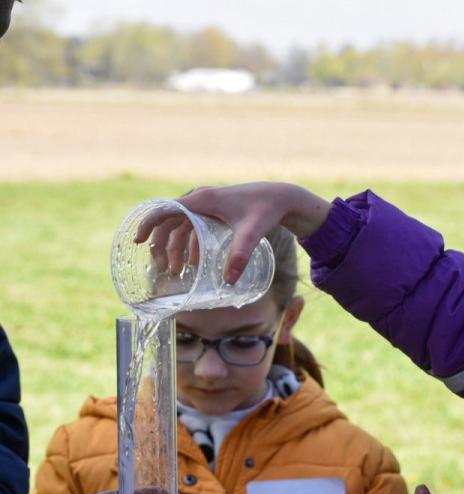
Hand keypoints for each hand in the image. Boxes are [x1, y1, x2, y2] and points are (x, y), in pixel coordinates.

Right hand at [134, 182, 330, 283]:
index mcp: (202, 200)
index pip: (165, 209)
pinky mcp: (216, 211)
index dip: (148, 224)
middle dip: (163, 245)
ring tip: (177, 271)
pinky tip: (192, 263)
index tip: (137, 240)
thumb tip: (228, 282)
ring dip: (176, 247)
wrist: (282, 197)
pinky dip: (190, 244)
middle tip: (164, 268)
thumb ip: (239, 256)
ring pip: (181, 226)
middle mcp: (201, 200)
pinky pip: (194, 227)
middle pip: (170, 221)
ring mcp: (208, 205)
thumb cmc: (266, 210)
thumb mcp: (251, 233)